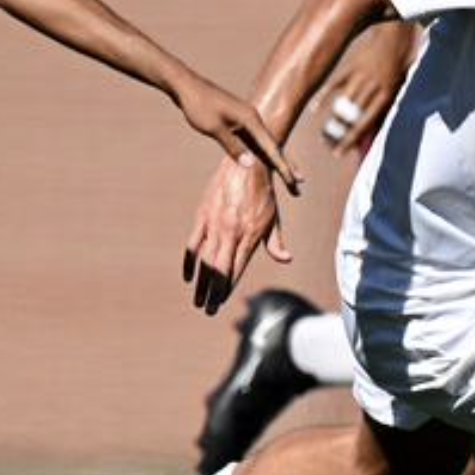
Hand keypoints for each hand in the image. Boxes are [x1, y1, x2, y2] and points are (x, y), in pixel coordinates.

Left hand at [176, 75, 301, 195]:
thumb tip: (251, 164)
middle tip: (300, 183)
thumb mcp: (215, 129)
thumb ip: (233, 146)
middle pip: (273, 146)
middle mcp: (252, 119)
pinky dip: (261, 153)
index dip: (283, 166)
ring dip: (275, 161)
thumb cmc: (199, 106)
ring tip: (288, 177)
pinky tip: (264, 162)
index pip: (271, 148)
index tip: (295, 180)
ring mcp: (245, 120)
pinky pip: (254, 141)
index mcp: (250, 120)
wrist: (187, 86)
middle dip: (286, 165)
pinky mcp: (237, 122)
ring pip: (264, 145)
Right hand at [182, 155, 288, 314]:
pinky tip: (188, 276)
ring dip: (201, 283)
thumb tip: (286, 260)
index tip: (222, 303)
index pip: (237, 269)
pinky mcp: (203, 215)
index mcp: (250, 236)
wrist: (247, 164)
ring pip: (205, 261)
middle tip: (208, 310)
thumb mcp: (273, 219)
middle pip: (219, 270)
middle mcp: (231, 233)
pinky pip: (193, 243)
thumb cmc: (264, 194)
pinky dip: (189, 262)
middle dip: (213, 293)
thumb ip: (276, 242)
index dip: (228, 288)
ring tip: (198, 301)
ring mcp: (215, 225)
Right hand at [318, 23, 411, 156]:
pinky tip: (315, 110)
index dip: (351, 139)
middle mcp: (371, 87)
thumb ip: (390, 107)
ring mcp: (359, 77)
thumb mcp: (403, 85)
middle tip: (329, 149)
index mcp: (387, 94)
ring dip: (331, 122)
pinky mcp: (351, 67)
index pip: (365, 122)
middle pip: (350, 117)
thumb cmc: (403, 60)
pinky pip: (335, 85)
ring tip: (323, 137)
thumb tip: (376, 130)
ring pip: (341, 104)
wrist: (396, 33)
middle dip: (338, 135)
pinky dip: (324, 97)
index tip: (340, 153)